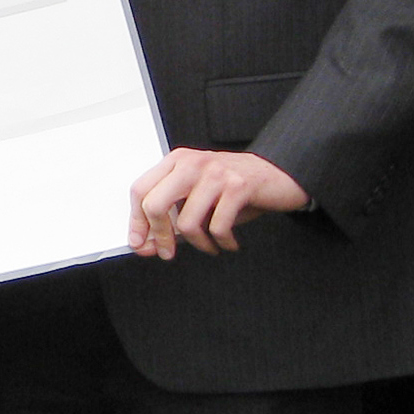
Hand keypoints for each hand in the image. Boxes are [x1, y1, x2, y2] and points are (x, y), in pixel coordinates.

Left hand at [128, 149, 309, 258]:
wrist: (276, 174)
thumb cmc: (233, 187)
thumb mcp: (197, 199)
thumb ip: (171, 218)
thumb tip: (147, 245)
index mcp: (176, 161)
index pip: (141, 190)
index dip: (136, 221)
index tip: (140, 243)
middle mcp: (192, 163)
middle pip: (155, 204)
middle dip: (160, 236)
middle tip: (169, 252)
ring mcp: (215, 173)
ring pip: (187, 222)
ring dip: (198, 244)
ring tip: (209, 245)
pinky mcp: (238, 186)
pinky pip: (217, 227)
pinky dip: (222, 243)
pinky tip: (228, 243)